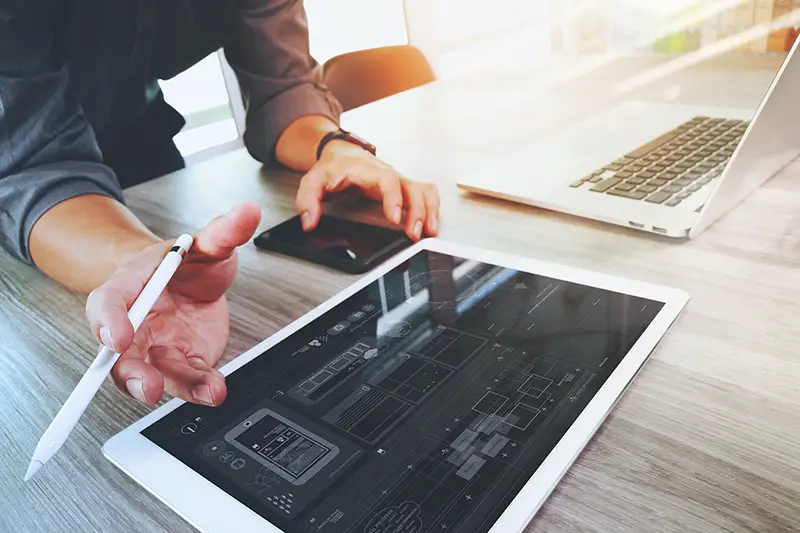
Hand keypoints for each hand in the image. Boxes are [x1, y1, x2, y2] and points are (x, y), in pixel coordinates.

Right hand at [85, 202, 261, 405]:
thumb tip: (248, 212)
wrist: (191, 279)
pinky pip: (188, 379)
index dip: (107, 321)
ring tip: (209, 389)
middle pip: (122, 354)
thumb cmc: (185, 262)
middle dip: (131, 374)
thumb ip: (223, 231)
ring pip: (158, 374)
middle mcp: (138, 324)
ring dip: (179, 386)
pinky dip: (201, 387)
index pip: (109, 303)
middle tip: (148, 388)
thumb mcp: (206, 243)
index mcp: (130, 287)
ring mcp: (160, 346)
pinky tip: (215, 388)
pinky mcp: (184, 361)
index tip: (116, 337)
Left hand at [295, 143, 439, 240]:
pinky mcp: (404, 189)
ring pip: (424, 191)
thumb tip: (309, 221)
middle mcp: (388, 174)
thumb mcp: (312, 180)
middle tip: (415, 234)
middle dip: (418, 211)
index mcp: (368, 170)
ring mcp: (399, 181)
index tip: (395, 219)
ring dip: (430, 211)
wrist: (342, 155)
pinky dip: (432, 208)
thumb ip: (308, 200)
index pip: (388, 179)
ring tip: (429, 233)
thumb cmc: (332, 168)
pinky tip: (430, 226)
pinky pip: (426, 194)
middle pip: (413, 187)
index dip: (394, 198)